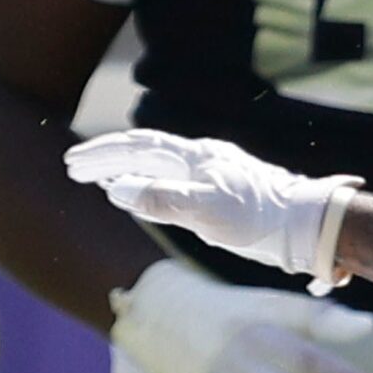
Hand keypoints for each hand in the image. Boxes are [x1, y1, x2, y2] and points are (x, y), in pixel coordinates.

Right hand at [70, 130, 360, 292]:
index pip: (138, 146)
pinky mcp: (216, 198)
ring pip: (155, 168)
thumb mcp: (207, 211)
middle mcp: (199, 162)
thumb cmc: (259, 218)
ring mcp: (207, 179)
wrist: (301, 226)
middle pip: (143, 153)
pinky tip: (139, 196)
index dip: (104, 152)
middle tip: (72, 168)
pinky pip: (169, 186)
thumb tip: (120, 191)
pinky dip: (145, 188)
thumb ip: (163, 199)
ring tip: (96, 180)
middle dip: (106, 160)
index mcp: (195, 157)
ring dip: (123, 172)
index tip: (73, 162)